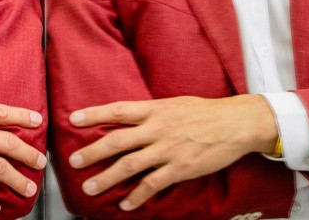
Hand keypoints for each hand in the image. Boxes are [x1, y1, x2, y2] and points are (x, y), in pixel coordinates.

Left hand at [67, 94, 276, 210]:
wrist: (235, 123)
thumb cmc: (204, 111)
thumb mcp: (173, 103)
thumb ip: (150, 111)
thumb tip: (128, 116)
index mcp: (154, 109)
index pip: (118, 110)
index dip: (94, 114)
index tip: (73, 119)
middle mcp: (157, 128)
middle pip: (118, 141)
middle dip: (93, 152)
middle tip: (74, 161)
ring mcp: (168, 150)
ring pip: (130, 166)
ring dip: (108, 178)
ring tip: (91, 188)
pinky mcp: (180, 168)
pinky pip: (153, 184)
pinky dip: (137, 196)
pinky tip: (126, 205)